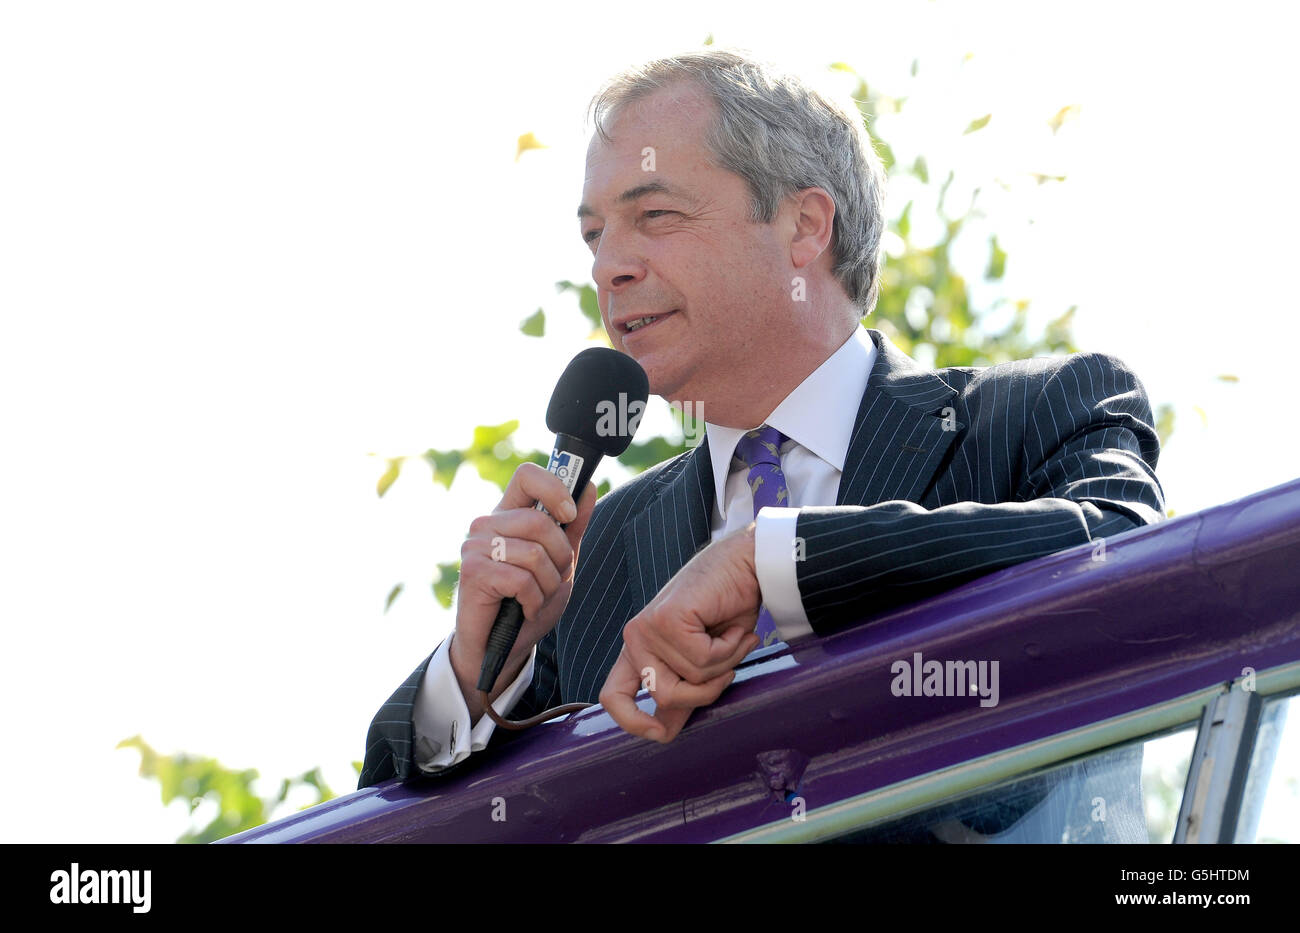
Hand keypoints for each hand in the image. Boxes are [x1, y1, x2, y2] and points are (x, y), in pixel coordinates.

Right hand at [449, 462, 597, 719]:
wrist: (500, 648)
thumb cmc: (528, 602)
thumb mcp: (560, 563)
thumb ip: (573, 527)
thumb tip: (588, 486)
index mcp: (509, 513)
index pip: (528, 475)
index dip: (554, 488)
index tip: (569, 516)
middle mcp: (488, 523)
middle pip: (540, 521)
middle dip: (560, 558)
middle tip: (552, 580)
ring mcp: (476, 545)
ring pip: (535, 553)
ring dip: (547, 584)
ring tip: (535, 598)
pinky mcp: (473, 571)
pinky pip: (522, 580)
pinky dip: (533, 600)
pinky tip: (522, 609)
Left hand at [598, 523, 762, 742]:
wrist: (746, 565)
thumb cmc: (728, 609)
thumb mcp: (703, 661)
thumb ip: (681, 691)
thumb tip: (664, 734)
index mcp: (638, 650)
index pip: (613, 697)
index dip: (632, 723)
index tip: (660, 734)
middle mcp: (635, 639)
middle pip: (666, 698)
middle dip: (706, 691)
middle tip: (729, 666)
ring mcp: (647, 628)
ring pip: (690, 681)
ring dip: (725, 664)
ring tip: (732, 636)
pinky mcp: (667, 620)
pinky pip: (703, 660)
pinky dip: (729, 648)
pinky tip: (733, 626)